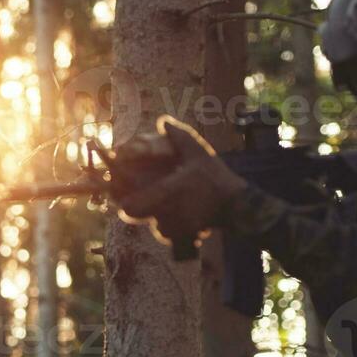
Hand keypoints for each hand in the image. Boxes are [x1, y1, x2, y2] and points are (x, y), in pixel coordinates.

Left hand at [113, 116, 247, 248]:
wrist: (237, 206)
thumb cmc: (216, 178)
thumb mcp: (199, 153)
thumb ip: (180, 137)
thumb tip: (164, 121)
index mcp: (167, 193)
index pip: (129, 206)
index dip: (120, 197)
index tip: (120, 187)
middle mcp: (166, 213)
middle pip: (132, 214)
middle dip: (132, 202)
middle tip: (136, 192)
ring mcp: (172, 227)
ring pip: (148, 221)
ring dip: (151, 212)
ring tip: (163, 199)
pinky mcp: (179, 235)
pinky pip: (163, 230)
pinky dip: (166, 222)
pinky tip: (176, 210)